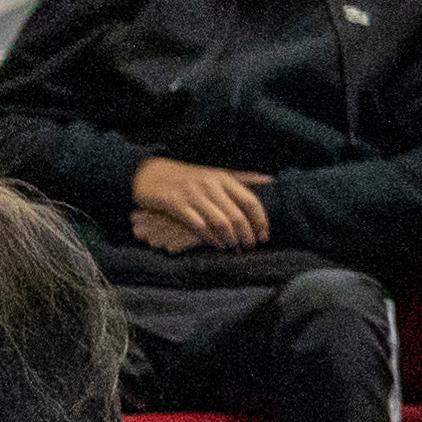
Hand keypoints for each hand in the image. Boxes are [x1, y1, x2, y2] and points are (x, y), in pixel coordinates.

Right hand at [132, 157, 268, 249]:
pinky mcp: (175, 204)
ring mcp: (193, 194)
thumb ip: (242, 178)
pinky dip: (210, 237)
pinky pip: (197, 224)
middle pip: (236, 215)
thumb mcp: (216, 174)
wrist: (151, 173)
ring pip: (219, 221)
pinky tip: (217, 245)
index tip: (264, 236)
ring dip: (230, 238)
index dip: (260, 220)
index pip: (250, 200)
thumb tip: (270, 180)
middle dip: (246, 234)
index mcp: (224, 178)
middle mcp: (211, 185)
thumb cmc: (189, 177)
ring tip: (234, 247)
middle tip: (250, 246)